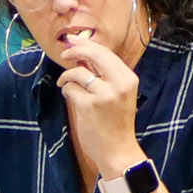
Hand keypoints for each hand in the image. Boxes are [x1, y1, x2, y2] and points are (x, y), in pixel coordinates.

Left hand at [56, 29, 142, 179]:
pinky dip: (67, 91)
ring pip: (78, 73)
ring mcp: (104, 95)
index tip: (73, 41)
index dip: (87, 44)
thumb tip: (82, 55)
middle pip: (93, 55)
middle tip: (64, 53)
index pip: (106, 53)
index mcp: (128, 79)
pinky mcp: (88, 106)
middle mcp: (119, 84)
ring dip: (67, 77)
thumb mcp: (117, 95)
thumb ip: (104, 75)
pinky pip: (70, 89)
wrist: (117, 151)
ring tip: (65, 84)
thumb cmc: (115, 123)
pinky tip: (70, 97)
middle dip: (76, 50)